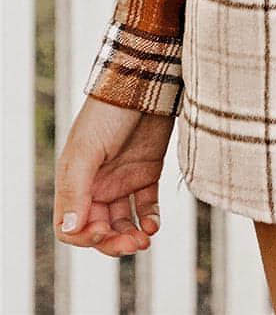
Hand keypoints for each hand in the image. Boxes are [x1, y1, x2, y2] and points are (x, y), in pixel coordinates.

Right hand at [54, 95, 175, 256]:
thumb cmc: (109, 111)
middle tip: (133, 245)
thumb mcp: (88, 149)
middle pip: (100, 229)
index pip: (71, 226)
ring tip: (145, 239)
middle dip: (113, 242)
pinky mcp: (147, 173)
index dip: (85, 237)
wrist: (146, 82)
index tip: (103, 232)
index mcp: (75, 181)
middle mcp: (97, 184)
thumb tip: (70, 228)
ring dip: (132, 236)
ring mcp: (122, 180)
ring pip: (124, 222)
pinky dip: (150, 220)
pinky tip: (154, 224)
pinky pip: (146, 207)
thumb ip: (77, 189)